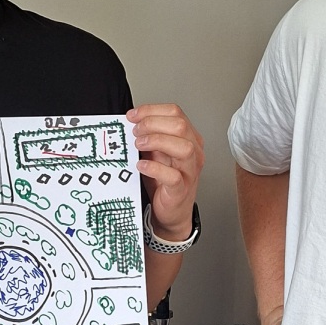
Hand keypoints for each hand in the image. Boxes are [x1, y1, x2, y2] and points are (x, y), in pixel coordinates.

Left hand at [128, 104, 203, 238]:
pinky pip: (173, 176)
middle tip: (135, 131)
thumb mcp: (155, 154)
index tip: (133, 115)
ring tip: (139, 145)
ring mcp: (189, 171)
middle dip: (152, 123)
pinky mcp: (181, 190)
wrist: (170, 214)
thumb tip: (132, 121)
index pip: (175, 112)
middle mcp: (193, 152)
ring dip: (157, 141)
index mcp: (188, 138)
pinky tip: (142, 166)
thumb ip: (149, 137)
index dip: (152, 110)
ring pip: (183, 147)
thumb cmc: (163, 183)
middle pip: (180, 125)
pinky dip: (155, 168)